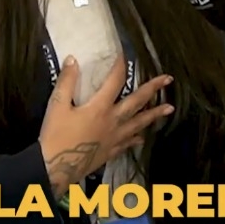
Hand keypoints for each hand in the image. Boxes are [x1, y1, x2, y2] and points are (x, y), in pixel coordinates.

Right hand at [39, 55, 173, 197]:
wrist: (56, 168)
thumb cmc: (55, 136)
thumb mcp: (57, 106)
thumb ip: (66, 82)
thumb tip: (73, 59)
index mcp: (100, 107)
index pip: (115, 81)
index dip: (120, 66)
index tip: (126, 55)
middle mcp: (113, 121)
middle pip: (137, 101)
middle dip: (153, 89)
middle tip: (169, 80)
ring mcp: (114, 138)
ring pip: (139, 123)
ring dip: (154, 114)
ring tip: (169, 109)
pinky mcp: (111, 152)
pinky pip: (128, 143)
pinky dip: (137, 138)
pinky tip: (142, 138)